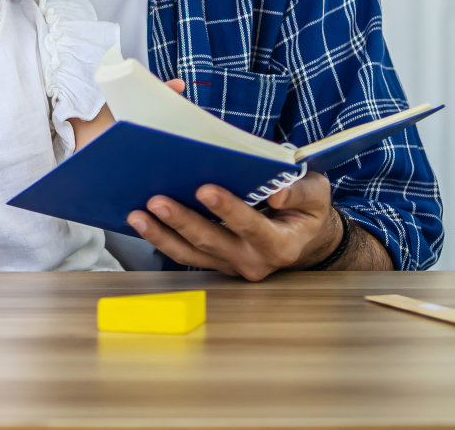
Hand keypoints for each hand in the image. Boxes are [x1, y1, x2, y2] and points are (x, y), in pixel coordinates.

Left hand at [125, 170, 339, 280]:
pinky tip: (142, 222)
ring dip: (162, 235)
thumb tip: (278, 194)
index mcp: (280, 245)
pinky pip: (185, 255)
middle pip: (213, 242)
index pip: (252, 227)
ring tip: (137, 215)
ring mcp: (231, 265)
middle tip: (158, 201)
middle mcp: (253, 261)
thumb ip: (300, 192)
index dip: (229, 210)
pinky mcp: (214, 263)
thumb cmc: (306, 210)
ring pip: (192, 254)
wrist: (303, 238)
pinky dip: (162, 239)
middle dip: (183, 221)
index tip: (205, 190)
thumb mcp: (316, 195)